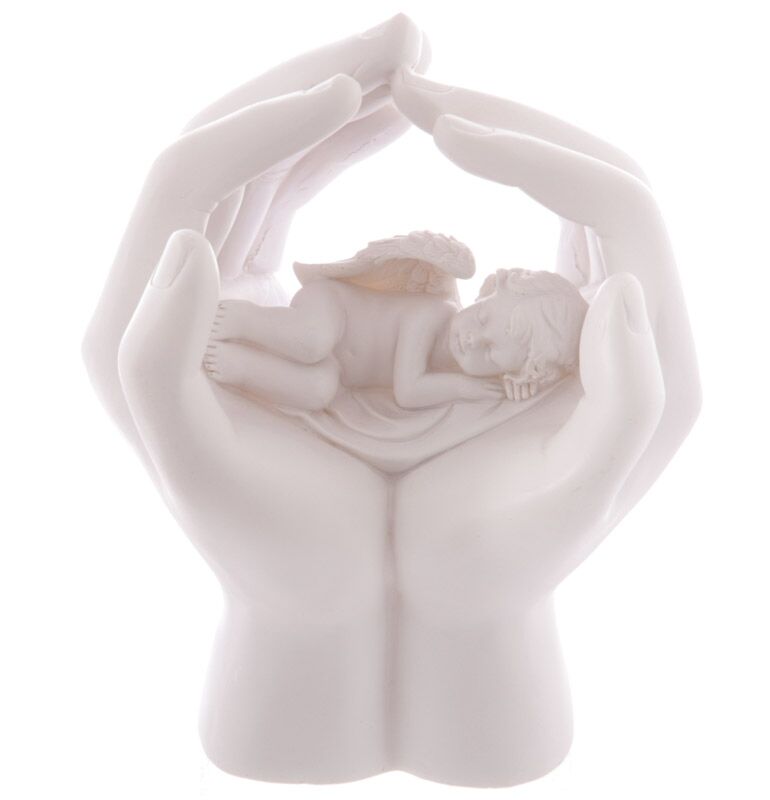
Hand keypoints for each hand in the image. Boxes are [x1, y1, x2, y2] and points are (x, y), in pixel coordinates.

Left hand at [84, 17, 429, 781]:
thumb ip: (158, 360)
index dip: (271, 122)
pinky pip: (295, 199)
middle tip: (410, 36)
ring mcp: (212, 290)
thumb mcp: (202, 470)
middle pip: (226, 146)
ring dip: (334, 106)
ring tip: (412, 68)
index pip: (190, 180)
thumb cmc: (277, 548)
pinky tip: (390, 130)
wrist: (313, 589)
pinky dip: (342, 156)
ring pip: (264, 162)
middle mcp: (163, 294)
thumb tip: (181, 242)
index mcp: (137, 328)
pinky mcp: (260, 302)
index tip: (363, 88)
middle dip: (314, 83)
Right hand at [390, 69, 698, 783]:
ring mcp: (604, 322)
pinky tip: (445, 174)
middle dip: (513, 125)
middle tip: (419, 94)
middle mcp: (643, 332)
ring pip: (574, 191)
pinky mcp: (563, 326)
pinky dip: (499, 185)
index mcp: (657, 366)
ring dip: (505, 140)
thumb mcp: (570, 506)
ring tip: (423, 111)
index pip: (619, 209)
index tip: (438, 130)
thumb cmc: (493, 563)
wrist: (462, 591)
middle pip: (602, 178)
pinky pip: (547, 227)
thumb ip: (630, 403)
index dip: (534, 155)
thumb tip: (625, 284)